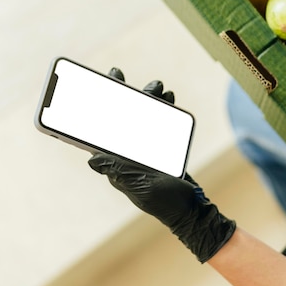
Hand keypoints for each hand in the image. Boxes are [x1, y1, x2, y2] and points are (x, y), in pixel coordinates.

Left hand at [88, 68, 235, 262]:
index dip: (95, 109)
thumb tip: (92, 159)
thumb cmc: (166, 203)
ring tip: (156, 86)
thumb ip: (121, 171)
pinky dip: (163, 110)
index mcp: (119, 163)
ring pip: (141, 118)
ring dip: (146, 100)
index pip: (101, 132)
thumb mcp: (143, 187)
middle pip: (120, 119)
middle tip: (117, 74)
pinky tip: (168, 98)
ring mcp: (145, 151)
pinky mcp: (162, 149)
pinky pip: (160, 124)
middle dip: (121, 96)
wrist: (193, 211)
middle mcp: (128, 155)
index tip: (92, 88)